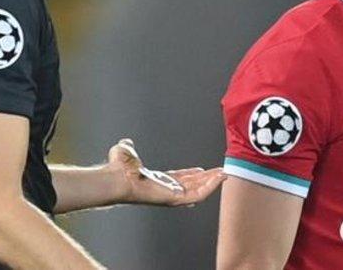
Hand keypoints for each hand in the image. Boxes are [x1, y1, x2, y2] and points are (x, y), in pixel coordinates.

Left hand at [107, 138, 224, 206]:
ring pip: (198, 191)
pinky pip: (198, 195)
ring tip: (226, 173)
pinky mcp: (175, 199)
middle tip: (222, 171)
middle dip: (208, 178)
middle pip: (192, 185)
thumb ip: (130, 148)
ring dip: (213, 182)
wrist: (116, 177)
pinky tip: (220, 177)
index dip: (193, 174)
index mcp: (157, 181)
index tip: (205, 170)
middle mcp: (165, 189)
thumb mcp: (127, 152)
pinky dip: (210, 186)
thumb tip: (126, 143)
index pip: (180, 180)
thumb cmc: (118, 168)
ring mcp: (171, 195)